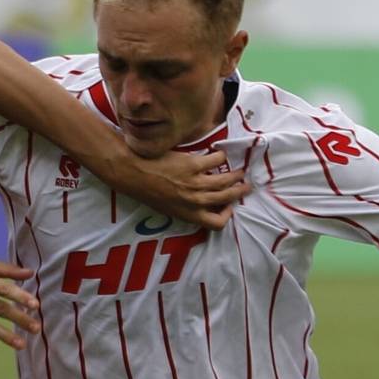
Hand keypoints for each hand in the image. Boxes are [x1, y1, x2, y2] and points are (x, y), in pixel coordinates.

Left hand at [105, 148, 246, 228]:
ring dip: (235, 175)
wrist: (133, 173)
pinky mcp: (193, 165)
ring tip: (239, 171)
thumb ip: (185, 207)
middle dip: (239, 192)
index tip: (227, 207)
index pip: (216, 224)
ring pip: (225, 181)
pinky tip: (220, 154)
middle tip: (245, 186)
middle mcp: (194, 201)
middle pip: (226, 199)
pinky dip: (221, 157)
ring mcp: (194, 183)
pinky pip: (215, 160)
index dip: (225, 216)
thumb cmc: (147, 191)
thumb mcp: (168, 207)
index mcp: (188, 214)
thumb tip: (200, 202)